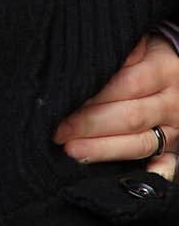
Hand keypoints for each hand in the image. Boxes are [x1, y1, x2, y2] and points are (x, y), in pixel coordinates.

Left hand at [52, 33, 178, 181]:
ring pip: (140, 143)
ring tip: (74, 152)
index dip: (93, 98)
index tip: (62, 106)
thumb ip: (115, 55)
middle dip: (90, 126)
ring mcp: (176, 126)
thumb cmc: (151, 51)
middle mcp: (172, 101)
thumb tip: (77, 70)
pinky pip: (166, 164)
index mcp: (162, 69)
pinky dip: (151, 174)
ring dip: (105, 150)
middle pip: (130, 117)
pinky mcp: (176, 146)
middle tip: (59, 133)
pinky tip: (127, 182)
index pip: (125, 85)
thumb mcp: (138, 43)